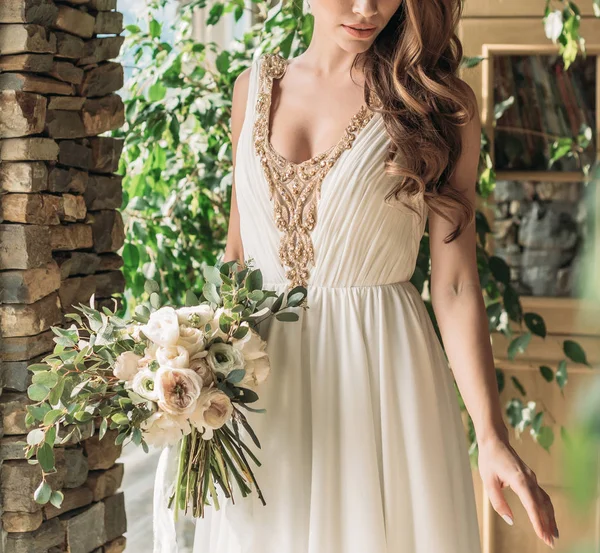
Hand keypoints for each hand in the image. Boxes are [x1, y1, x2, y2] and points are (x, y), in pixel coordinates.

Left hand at [477, 433, 558, 548]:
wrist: (495, 441)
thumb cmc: (489, 459)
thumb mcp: (488, 481)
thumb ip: (498, 501)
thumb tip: (510, 520)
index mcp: (519, 479)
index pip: (531, 505)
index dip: (538, 522)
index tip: (543, 536)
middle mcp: (529, 479)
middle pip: (542, 505)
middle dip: (547, 524)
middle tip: (551, 543)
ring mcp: (532, 478)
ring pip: (545, 501)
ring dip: (550, 518)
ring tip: (553, 534)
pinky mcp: (531, 478)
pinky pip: (542, 496)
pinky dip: (546, 509)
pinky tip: (548, 518)